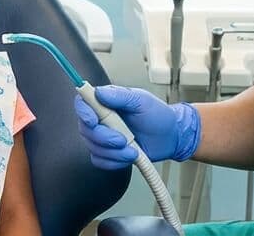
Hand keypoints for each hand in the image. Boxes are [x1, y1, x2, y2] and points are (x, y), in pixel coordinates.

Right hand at [74, 85, 200, 167]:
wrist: (170, 137)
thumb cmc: (158, 116)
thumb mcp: (142, 101)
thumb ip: (120, 96)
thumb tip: (99, 92)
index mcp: (106, 102)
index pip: (82, 103)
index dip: (83, 113)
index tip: (93, 121)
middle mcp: (101, 119)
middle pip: (85, 129)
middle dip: (103, 138)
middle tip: (123, 139)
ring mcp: (104, 137)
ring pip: (93, 147)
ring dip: (114, 152)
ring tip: (132, 149)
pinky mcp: (108, 153)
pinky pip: (100, 161)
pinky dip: (115, 161)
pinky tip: (129, 155)